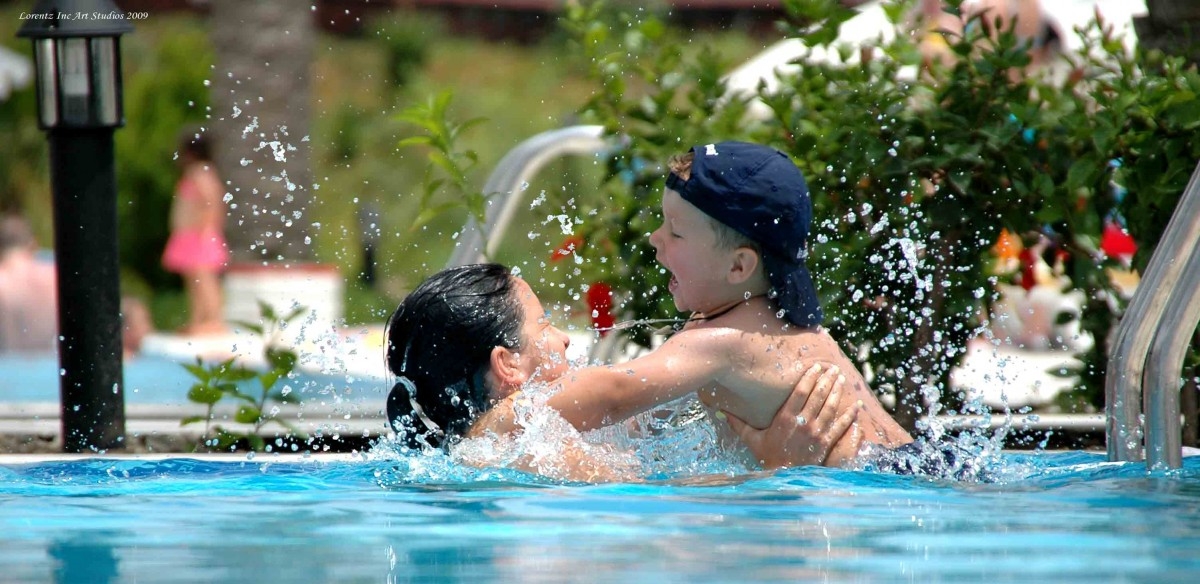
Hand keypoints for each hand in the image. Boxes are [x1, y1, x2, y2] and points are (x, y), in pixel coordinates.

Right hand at [725, 362, 862, 468]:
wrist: (783, 479)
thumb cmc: (767, 458)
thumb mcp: (752, 440)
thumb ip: (738, 424)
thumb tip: (721, 411)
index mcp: (786, 419)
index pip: (800, 392)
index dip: (810, 377)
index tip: (816, 367)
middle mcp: (803, 423)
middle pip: (818, 396)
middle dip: (827, 380)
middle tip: (833, 368)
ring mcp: (816, 434)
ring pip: (830, 407)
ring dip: (838, 391)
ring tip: (842, 379)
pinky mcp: (826, 444)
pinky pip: (841, 427)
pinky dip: (850, 415)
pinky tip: (856, 405)